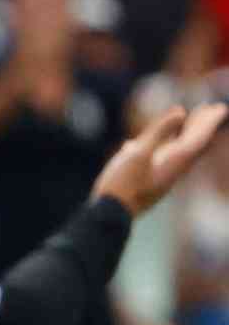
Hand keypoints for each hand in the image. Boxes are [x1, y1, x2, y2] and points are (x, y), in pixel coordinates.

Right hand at [92, 103, 228, 215]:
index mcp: (173, 162)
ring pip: (175, 152)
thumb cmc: (122, 186)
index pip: (197, 138)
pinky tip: (132, 144)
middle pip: (191, 144)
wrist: (107, 216)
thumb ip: (158, 132)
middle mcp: (170, 169)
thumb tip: (181, 111)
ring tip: (182, 120)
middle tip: (211, 108)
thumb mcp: (139, 154)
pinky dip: (156, 147)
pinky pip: (156, 159)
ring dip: (180, 134)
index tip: (221, 108)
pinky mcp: (144, 182)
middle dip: (200, 126)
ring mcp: (158, 177)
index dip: (209, 123)